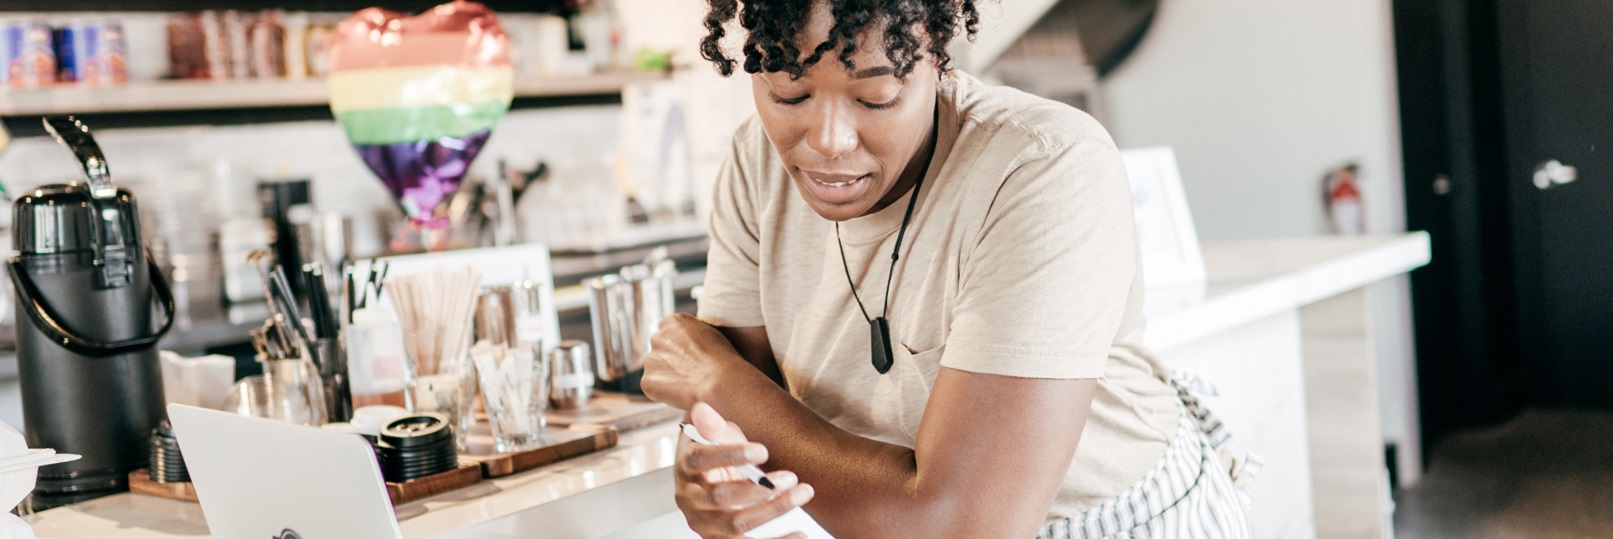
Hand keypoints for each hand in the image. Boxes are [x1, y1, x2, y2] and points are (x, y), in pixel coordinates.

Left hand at [642, 313, 742, 409]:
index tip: (690, 356)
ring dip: (667, 376)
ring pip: (656, 368)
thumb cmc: (722, 358)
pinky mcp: (648, 381)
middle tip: (689, 372)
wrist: (719, 381)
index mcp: (672, 322)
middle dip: (670, 360)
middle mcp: (657, 337)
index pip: (669, 332)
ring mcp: (650, 360)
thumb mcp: (710, 332)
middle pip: (660, 349)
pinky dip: (664, 392)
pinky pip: (653, 387)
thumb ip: (692, 334)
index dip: (680, 346)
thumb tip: (689, 342)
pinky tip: (682, 393)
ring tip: (689, 384)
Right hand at [677, 403, 814, 538]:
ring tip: (803, 493)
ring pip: (737, 524)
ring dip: (774, 509)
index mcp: (685, 468)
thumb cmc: (717, 452)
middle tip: (791, 476)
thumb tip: (703, 410)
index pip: (701, 460)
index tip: (763, 450)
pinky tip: (800, 535)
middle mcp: (690, 500)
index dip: (731, 455)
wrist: (712, 479)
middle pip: (720, 496)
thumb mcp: (714, 433)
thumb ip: (711, 424)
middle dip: (758, 487)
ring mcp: (705, 524)